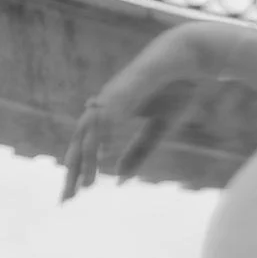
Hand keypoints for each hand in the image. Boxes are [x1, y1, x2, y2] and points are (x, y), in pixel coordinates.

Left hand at [60, 29, 205, 201]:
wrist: (189, 57)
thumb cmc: (177, 89)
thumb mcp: (158, 129)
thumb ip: (138, 152)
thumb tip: (120, 179)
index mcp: (111, 115)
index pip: (87, 147)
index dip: (80, 170)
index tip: (75, 194)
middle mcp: (105, 106)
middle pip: (80, 143)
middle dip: (73, 172)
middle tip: (66, 200)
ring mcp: (112, 97)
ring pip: (91, 134)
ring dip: (87, 161)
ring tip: (85, 187)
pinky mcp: (124, 90)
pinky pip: (108, 119)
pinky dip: (102, 139)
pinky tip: (100, 158)